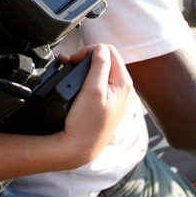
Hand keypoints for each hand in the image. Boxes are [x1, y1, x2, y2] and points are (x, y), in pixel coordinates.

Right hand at [57, 44, 133, 164]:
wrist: (80, 148)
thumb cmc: (86, 123)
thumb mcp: (93, 89)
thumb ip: (100, 64)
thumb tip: (100, 48)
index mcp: (124, 82)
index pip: (108, 50)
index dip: (88, 51)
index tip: (74, 61)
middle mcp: (125, 88)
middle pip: (106, 59)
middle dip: (87, 58)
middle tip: (70, 64)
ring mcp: (118, 96)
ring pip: (103, 70)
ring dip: (87, 67)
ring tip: (70, 70)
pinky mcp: (110, 103)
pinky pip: (101, 82)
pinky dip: (88, 78)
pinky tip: (78, 83)